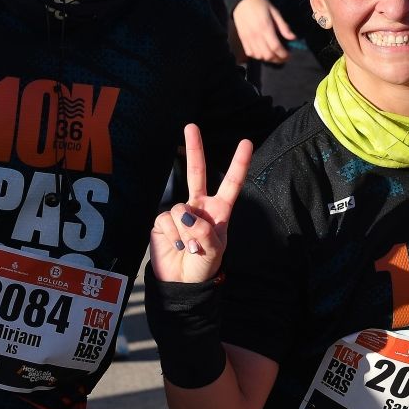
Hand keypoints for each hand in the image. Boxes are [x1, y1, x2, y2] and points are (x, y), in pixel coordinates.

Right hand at [149, 124, 252, 283]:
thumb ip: (204, 231)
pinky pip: (166, 221)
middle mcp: (199, 206)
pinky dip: (172, 236)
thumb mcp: (214, 250)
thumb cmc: (204, 265)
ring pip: (180, 209)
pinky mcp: (162, 222)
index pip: (231, 183)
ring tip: (190, 247)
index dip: (239, 163)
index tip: (246, 142)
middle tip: (190, 125)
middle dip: (194, 148)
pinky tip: (176, 246)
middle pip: (196, 172)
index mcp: (219, 210)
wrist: (182, 282)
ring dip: (185, 232)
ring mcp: (179, 212)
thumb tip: (185, 212)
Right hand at [232, 0, 294, 63]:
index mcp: (265, 27)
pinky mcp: (242, 39)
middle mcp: (256, 35)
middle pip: (268, 54)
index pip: (275, 47)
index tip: (289, 55)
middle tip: (284, 57)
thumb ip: (283, 26)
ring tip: (275, 55)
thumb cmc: (260, 4)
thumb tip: (293, 38)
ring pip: (259, 56)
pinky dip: (258, 56)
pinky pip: (250, 53)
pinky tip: (264, 53)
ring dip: (268, 59)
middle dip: (278, 59)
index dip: (284, 54)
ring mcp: (248, 38)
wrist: (242, 0)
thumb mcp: (275, 12)